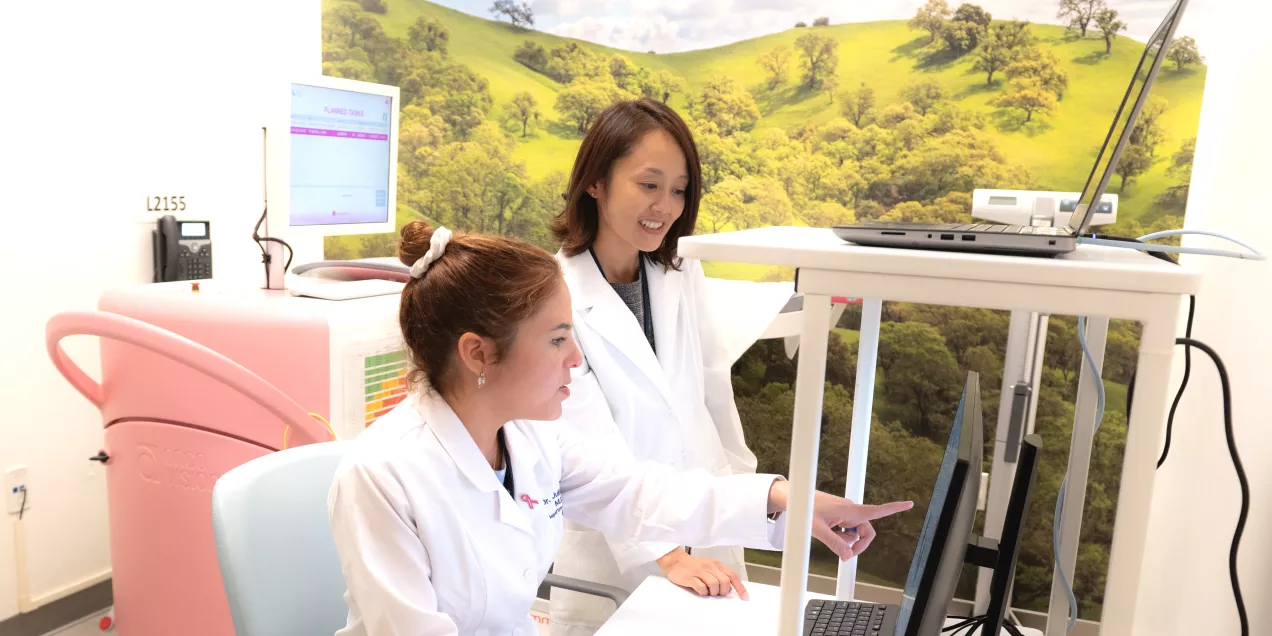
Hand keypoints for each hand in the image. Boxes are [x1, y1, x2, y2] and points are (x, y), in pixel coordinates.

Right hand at [656, 548, 748, 599]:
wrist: (676, 561)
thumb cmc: (694, 566)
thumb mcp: (710, 567)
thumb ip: (721, 575)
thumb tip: (731, 588)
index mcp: (717, 564)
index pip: (733, 576)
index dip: (740, 588)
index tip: (744, 597)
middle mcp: (710, 566)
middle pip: (724, 582)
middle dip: (723, 591)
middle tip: (717, 593)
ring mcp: (700, 571)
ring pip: (714, 585)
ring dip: (712, 592)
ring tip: (707, 591)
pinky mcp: (690, 577)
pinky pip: (701, 588)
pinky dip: (703, 592)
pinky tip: (700, 591)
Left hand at [768, 480, 912, 560]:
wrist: (795, 498)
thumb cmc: (805, 509)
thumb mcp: (818, 530)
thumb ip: (834, 544)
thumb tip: (848, 556)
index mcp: (850, 510)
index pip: (877, 510)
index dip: (894, 508)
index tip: (909, 504)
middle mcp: (851, 510)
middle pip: (866, 532)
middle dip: (857, 544)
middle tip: (844, 555)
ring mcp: (846, 513)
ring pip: (854, 533)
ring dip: (845, 539)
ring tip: (828, 534)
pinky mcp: (840, 515)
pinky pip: (846, 530)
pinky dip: (840, 535)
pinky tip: (828, 531)